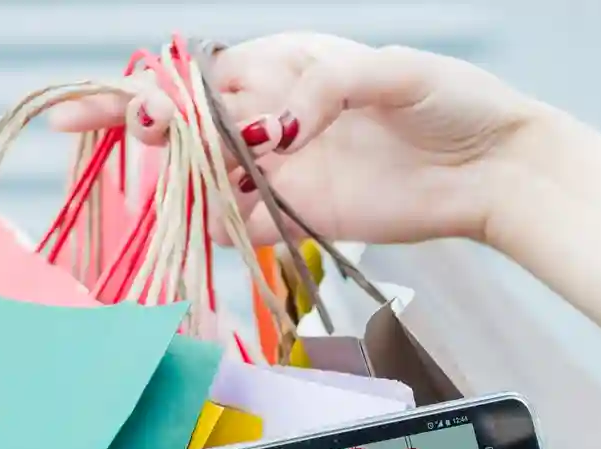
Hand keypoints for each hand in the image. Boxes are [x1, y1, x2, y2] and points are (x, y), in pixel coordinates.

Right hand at [53, 36, 543, 245]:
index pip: (208, 74)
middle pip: (190, 122)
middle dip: (140, 124)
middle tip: (106, 133)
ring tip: (143, 185)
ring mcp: (286, 170)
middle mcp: (277, 117)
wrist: (494, 169)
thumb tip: (281, 124)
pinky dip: (216, 229)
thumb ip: (332, 87)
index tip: (127, 100)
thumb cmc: (453, 103)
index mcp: (290, 67)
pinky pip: (245, 227)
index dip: (160, 83)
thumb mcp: (397, 72)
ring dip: (174, 181)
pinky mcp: (304, 217)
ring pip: (208, 176)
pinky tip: (192, 228)